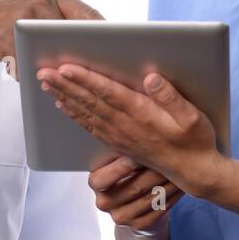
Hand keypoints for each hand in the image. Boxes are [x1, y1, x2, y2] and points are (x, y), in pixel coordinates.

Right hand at [0, 0, 101, 70]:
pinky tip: (25, 74)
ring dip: (58, 66)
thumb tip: (97, 49)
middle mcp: (42, 0)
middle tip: (97, 74)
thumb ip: (60, 23)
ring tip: (61, 78)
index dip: (107, 39)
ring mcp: (24, 16)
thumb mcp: (34, 13)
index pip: (91, 17)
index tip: (120, 58)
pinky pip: (29, 60)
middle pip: (77, 33)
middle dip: (87, 55)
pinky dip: (30, 71)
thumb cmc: (2, 24)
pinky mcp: (7, 35)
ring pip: (55, 49)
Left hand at [38, 65, 224, 197]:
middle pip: (90, 101)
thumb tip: (150, 76)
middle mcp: (126, 126)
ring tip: (46, 83)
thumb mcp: (192, 116)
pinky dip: (73, 114)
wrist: (193, 171)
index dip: (86, 80)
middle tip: (43, 71)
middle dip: (65, 85)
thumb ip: (170, 96)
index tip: (66, 68)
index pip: (108, 93)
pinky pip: (90, 126)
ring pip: (86, 113)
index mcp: (142, 115)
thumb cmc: (195, 140)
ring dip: (64, 97)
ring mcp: (120, 135)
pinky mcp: (118, 142)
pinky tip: (62, 105)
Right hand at [88, 154, 183, 230]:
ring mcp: (122, 217)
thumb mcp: (118, 158)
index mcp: (96, 184)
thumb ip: (123, 150)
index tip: (141, 154)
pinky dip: (173, 196)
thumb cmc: (127, 171)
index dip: (122, 167)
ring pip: (151, 198)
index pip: (103, 179)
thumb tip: (138, 135)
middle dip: (156, 170)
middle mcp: (105, 203)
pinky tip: (180, 184)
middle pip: (134, 187)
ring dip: (169, 182)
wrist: (131, 200)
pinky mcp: (139, 225)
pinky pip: (160, 210)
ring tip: (182, 168)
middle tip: (173, 156)